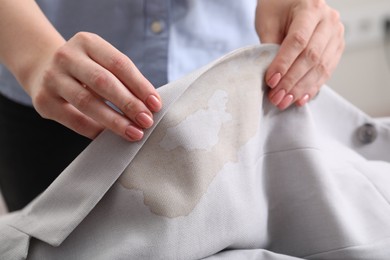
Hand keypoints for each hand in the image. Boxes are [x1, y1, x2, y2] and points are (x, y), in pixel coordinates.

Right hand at [28, 32, 161, 140]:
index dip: (140, 85)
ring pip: (87, 102)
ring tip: (133, 132)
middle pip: (103, 82)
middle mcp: (67, 56)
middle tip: (147, 121)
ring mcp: (52, 77)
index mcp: (87, 42)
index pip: (119, 64)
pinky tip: (109, 137)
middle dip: (129, 104)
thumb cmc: (85, 70)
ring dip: (114, 120)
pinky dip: (94, 130)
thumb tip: (149, 106)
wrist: (42, 70)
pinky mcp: (43, 100)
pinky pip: (74, 119)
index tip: (155, 104)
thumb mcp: (101, 63)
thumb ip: (123, 80)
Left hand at [255, 0, 344, 109]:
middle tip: (276, 97)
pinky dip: (312, 87)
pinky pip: (326, 71)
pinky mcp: (337, 48)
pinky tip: (300, 98)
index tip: (271, 81)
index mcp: (310, 8)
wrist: (292, 1)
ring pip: (321, 67)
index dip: (284, 64)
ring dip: (301, 88)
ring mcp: (336, 35)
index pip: (298, 41)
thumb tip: (272, 77)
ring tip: (284, 101)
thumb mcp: (268, 20)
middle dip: (292, 81)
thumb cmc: (277, 8)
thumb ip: (270, 45)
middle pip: (311, 57)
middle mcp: (328, 21)